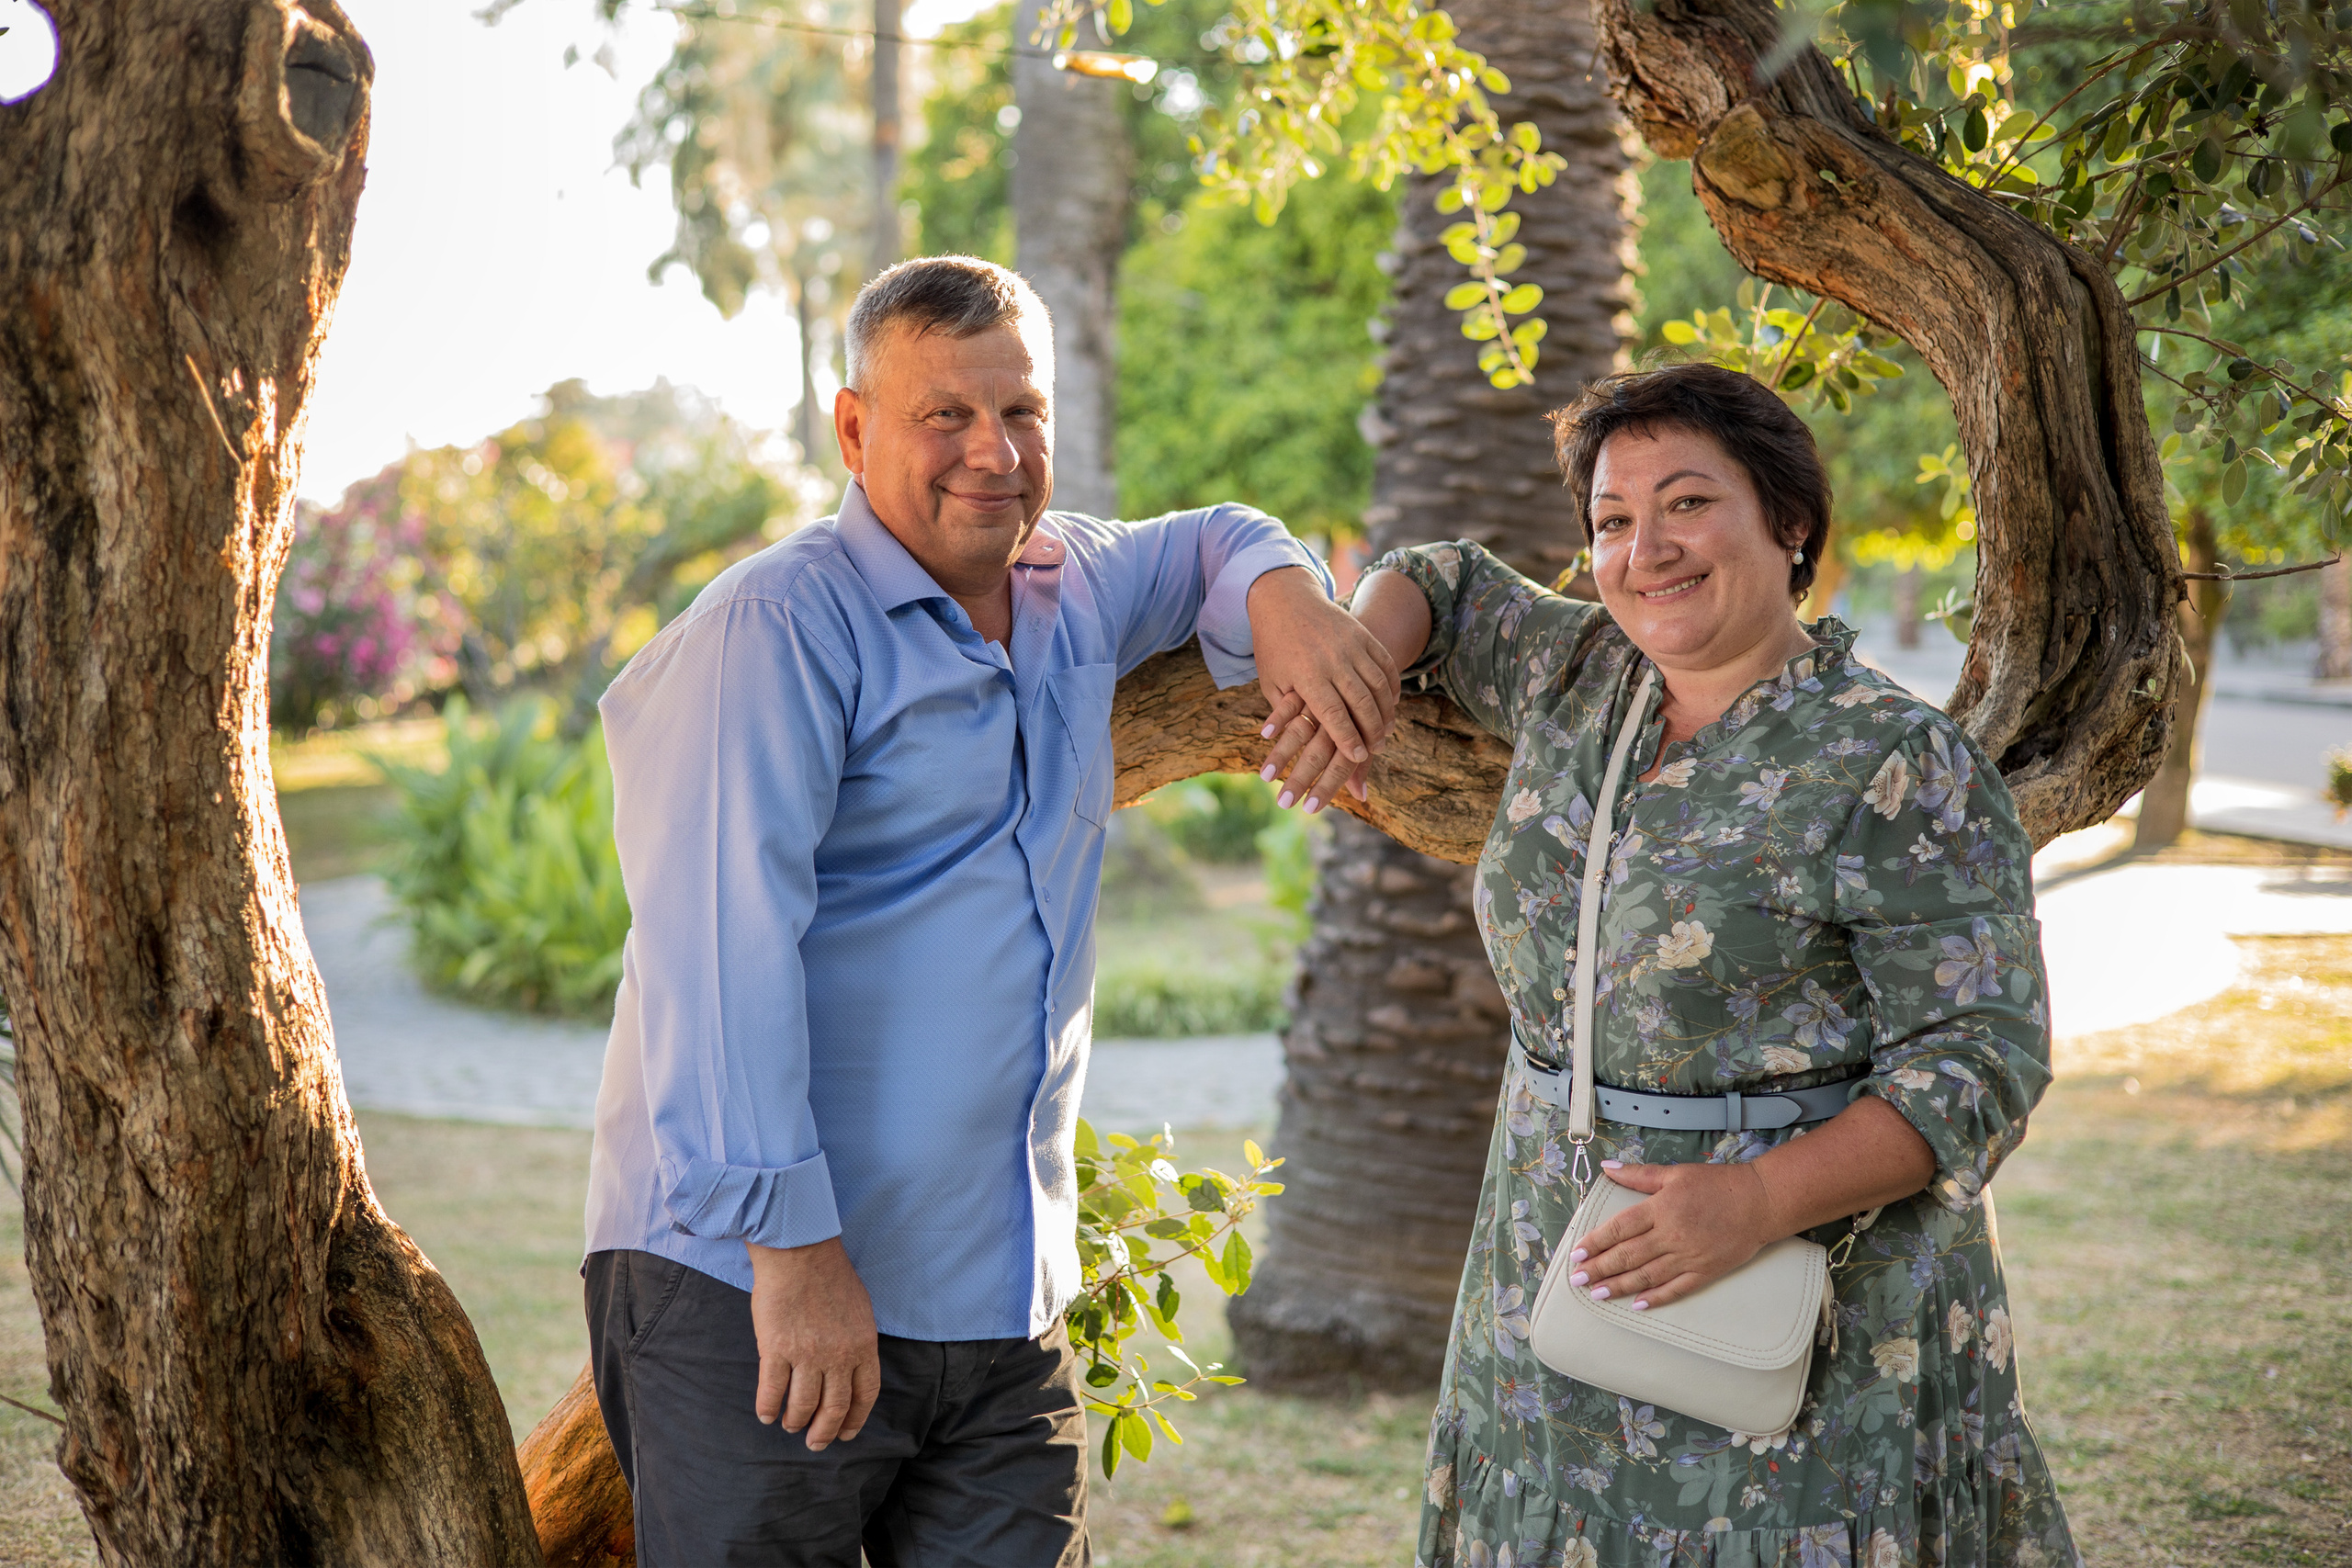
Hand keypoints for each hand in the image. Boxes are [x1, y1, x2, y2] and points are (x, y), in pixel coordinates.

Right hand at [746, 1237, 879, 1449]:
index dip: (855, 1420)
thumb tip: (854, 1368)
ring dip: (795, 1421)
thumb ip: (858, 1342)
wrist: (799, 1252)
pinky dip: (769, 1407)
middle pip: (834, 1408)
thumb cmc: (831, 1276)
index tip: (845, 1434)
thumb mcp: (860, 1311)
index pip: (865, 1395)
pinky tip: (766, 1414)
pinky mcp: (775, 1349)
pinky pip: (772, 1391)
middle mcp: (838, 1356)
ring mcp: (806, 1354)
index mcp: (863, 1346)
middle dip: (824, 1432)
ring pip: (802, 1405)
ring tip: (789, 1425)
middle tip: (815, 1443)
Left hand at [1245, 566, 1400, 811]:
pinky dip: (1392, 686)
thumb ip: (1286, 715)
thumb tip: (1291, 749)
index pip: (1333, 714)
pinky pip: (1385, 664)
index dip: (1348, 737)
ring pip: (1379, 685)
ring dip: (1386, 711)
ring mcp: (1351, 644)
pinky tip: (1392, 704)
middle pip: (1362, 702)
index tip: (1359, 757)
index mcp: (1307, 675)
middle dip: (1372, 730)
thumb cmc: (1274, 650)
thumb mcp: (1271, 683)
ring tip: (1385, 731)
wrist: (1285, 600)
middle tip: (1376, 749)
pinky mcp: (1363, 634)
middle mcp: (1333, 659)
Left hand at [1567, 1160, 1777, 1310]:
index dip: (1595, 1243)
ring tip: (1597, 1294)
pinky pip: (1676, 1289)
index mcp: (1660, 1209)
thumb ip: (1638, 1174)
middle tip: (1577, 1279)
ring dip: (1619, 1286)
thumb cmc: (1717, 1184)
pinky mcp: (1705, 1271)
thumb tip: (1606, 1168)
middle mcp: (1671, 1235)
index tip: (1577, 1254)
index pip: (1619, 1229)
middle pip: (1627, 1255)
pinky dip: (1656, 1298)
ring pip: (1646, 1276)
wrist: (1760, 1201)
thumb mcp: (1675, 1173)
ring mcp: (1688, 1256)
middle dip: (1599, 1269)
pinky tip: (1637, 1305)